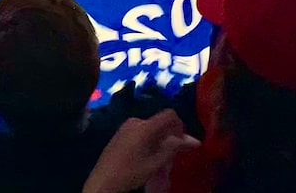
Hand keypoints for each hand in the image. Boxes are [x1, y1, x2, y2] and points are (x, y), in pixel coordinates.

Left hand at [82, 110, 199, 192]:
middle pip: (160, 123)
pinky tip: (146, 158)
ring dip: (159, 141)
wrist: (102, 181)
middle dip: (169, 137)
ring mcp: (126, 126)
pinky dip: (148, 141)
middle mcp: (135, 121)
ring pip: (151, 129)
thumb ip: (173, 149)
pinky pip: (140, 131)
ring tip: (159, 161)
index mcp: (145, 126)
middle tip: (171, 158)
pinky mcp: (120, 132)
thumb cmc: (130, 172)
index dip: (180, 126)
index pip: (169, 115)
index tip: (182, 143)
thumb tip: (193, 140)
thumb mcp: (155, 163)